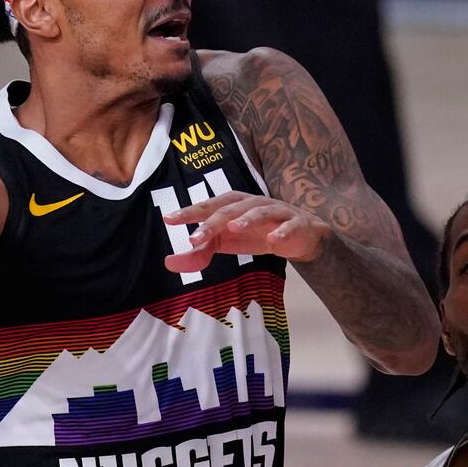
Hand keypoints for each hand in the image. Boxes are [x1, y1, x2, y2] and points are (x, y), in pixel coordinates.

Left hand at [163, 191, 328, 271]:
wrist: (299, 235)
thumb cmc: (256, 234)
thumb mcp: (225, 244)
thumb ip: (199, 253)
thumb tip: (168, 263)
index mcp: (232, 205)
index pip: (208, 207)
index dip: (190, 212)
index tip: (169, 219)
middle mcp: (252, 203)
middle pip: (230, 209)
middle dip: (212, 222)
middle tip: (196, 238)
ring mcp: (275, 211)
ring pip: (259, 211)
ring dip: (246, 219)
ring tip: (232, 229)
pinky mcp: (295, 223)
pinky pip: (289, 226)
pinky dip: (281, 232)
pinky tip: (273, 241)